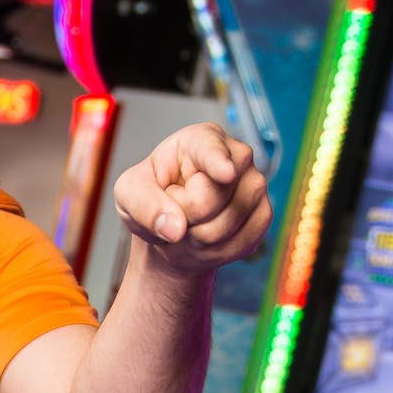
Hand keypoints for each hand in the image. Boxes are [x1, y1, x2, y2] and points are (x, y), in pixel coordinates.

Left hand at [113, 123, 271, 274]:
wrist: (172, 226)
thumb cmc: (151, 198)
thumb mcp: (128, 194)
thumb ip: (143, 205)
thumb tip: (175, 228)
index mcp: (200, 139)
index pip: (210, 151)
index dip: (217, 163)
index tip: (224, 173)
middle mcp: (236, 156)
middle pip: (209, 201)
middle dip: (183, 218)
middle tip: (173, 212)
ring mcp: (254, 185)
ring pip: (225, 227)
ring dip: (197, 240)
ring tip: (187, 226)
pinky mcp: (264, 214)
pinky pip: (241, 243)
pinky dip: (216, 252)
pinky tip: (205, 240)